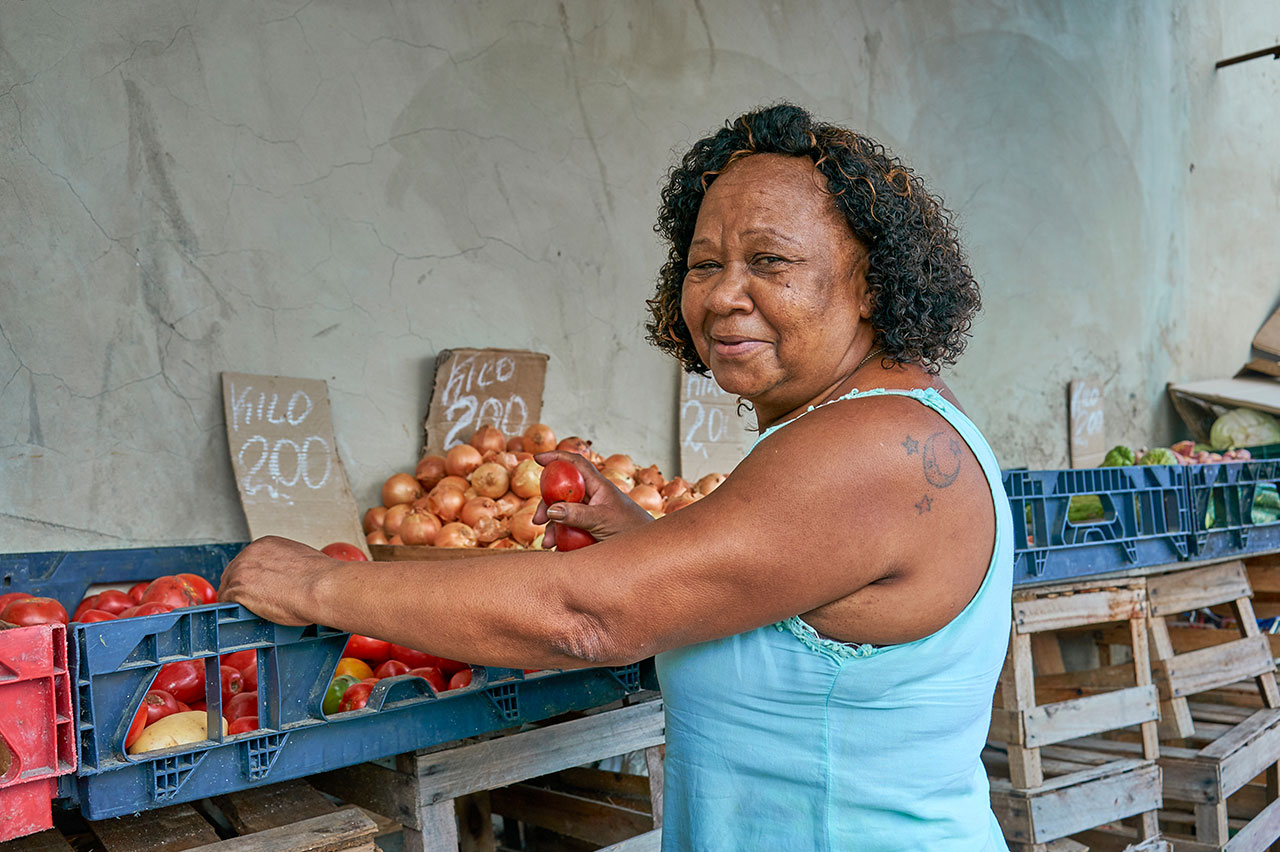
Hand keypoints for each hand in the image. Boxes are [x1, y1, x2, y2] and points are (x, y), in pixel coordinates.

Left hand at [218, 536, 330, 625]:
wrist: (321, 588)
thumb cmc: (319, 578)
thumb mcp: (302, 562)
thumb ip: (286, 566)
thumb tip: (287, 579)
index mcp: (266, 544)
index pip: (249, 563)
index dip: (253, 579)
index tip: (260, 588)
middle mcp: (250, 554)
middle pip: (234, 574)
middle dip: (243, 589)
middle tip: (257, 602)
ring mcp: (240, 571)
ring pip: (229, 589)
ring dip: (239, 601)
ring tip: (256, 611)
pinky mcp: (237, 590)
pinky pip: (227, 604)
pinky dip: (235, 612)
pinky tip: (250, 616)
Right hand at [532, 451, 652, 547]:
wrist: (646, 550)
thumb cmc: (631, 529)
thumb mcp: (602, 520)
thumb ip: (577, 515)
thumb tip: (551, 509)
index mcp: (598, 486)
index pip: (575, 463)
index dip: (556, 457)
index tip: (537, 458)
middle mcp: (593, 496)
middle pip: (563, 491)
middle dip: (547, 504)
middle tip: (538, 520)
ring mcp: (591, 512)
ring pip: (563, 512)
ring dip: (552, 527)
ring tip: (548, 543)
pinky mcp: (590, 529)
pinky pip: (569, 528)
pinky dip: (560, 537)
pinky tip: (557, 549)